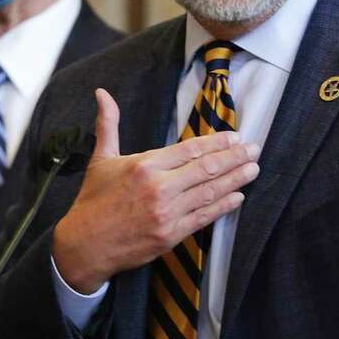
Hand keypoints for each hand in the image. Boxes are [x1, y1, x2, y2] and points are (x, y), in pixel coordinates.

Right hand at [53, 88, 259, 293]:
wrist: (84, 245)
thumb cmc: (93, 200)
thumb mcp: (101, 158)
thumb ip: (108, 124)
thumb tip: (101, 93)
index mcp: (144, 165)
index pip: (189, 149)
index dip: (216, 142)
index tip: (234, 137)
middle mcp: (158, 187)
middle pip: (206, 168)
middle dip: (234, 157)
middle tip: (254, 149)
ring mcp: (166, 213)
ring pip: (209, 192)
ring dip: (236, 179)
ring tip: (253, 169)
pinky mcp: (170, 236)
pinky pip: (203, 217)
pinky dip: (223, 206)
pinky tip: (238, 197)